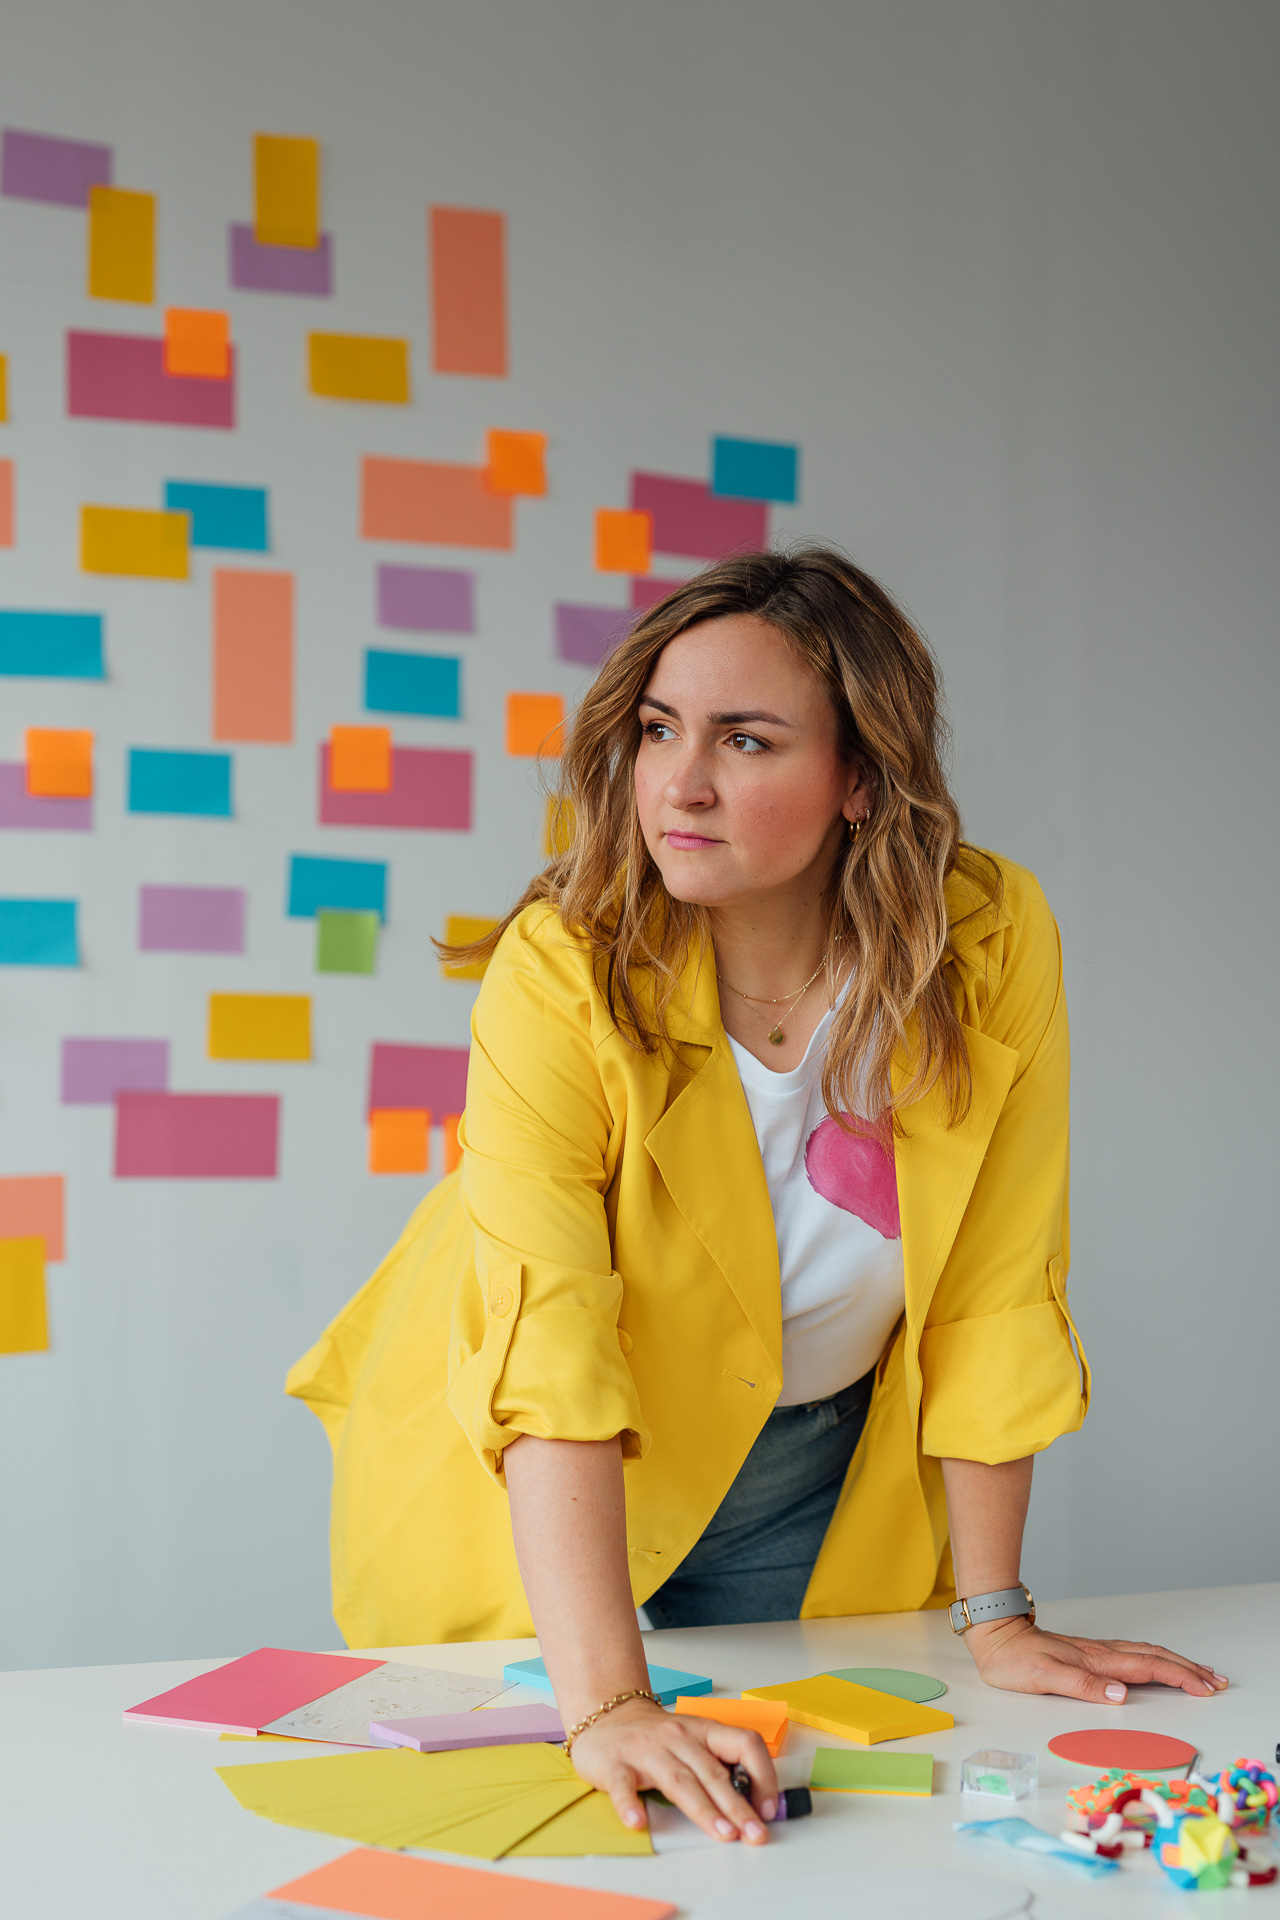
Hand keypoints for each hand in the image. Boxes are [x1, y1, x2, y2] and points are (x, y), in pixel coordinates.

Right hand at [568, 1697, 777, 1842]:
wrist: (607, 1717)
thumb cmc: (656, 1737)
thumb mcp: (693, 1741)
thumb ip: (718, 1765)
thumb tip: (755, 1803)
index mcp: (702, 1731)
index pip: (743, 1744)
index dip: (762, 1775)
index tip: (769, 1808)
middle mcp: (677, 1737)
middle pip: (713, 1772)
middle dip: (738, 1806)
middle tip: (755, 1833)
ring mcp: (646, 1750)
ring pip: (679, 1781)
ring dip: (704, 1809)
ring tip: (723, 1833)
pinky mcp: (615, 1765)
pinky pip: (624, 1787)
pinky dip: (630, 1805)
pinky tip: (639, 1822)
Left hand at [966, 1615, 1229, 1702]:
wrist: (994, 1636)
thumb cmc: (1013, 1660)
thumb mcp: (1041, 1677)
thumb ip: (1080, 1685)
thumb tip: (1119, 1695)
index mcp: (1095, 1661)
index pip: (1146, 1668)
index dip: (1178, 1678)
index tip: (1204, 1689)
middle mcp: (1100, 1654)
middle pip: (1154, 1658)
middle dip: (1188, 1670)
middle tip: (1217, 1682)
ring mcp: (1096, 1651)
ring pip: (1146, 1653)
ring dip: (1176, 1662)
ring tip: (1200, 1673)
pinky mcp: (1090, 1653)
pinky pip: (1133, 1654)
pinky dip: (1156, 1659)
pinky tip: (1160, 1663)